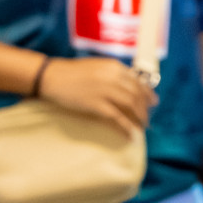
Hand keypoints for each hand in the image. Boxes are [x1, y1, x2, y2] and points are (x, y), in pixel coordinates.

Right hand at [38, 56, 156, 134]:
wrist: (50, 76)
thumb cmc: (70, 71)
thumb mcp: (95, 66)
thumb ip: (112, 73)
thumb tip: (128, 86)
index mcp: (113, 66)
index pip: (138, 81)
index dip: (147, 94)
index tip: (152, 102)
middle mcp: (113, 77)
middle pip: (137, 95)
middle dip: (145, 109)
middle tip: (147, 118)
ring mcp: (105, 91)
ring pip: (131, 106)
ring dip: (139, 118)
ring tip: (141, 127)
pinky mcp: (97, 104)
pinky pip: (118, 118)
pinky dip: (127, 128)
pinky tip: (131, 136)